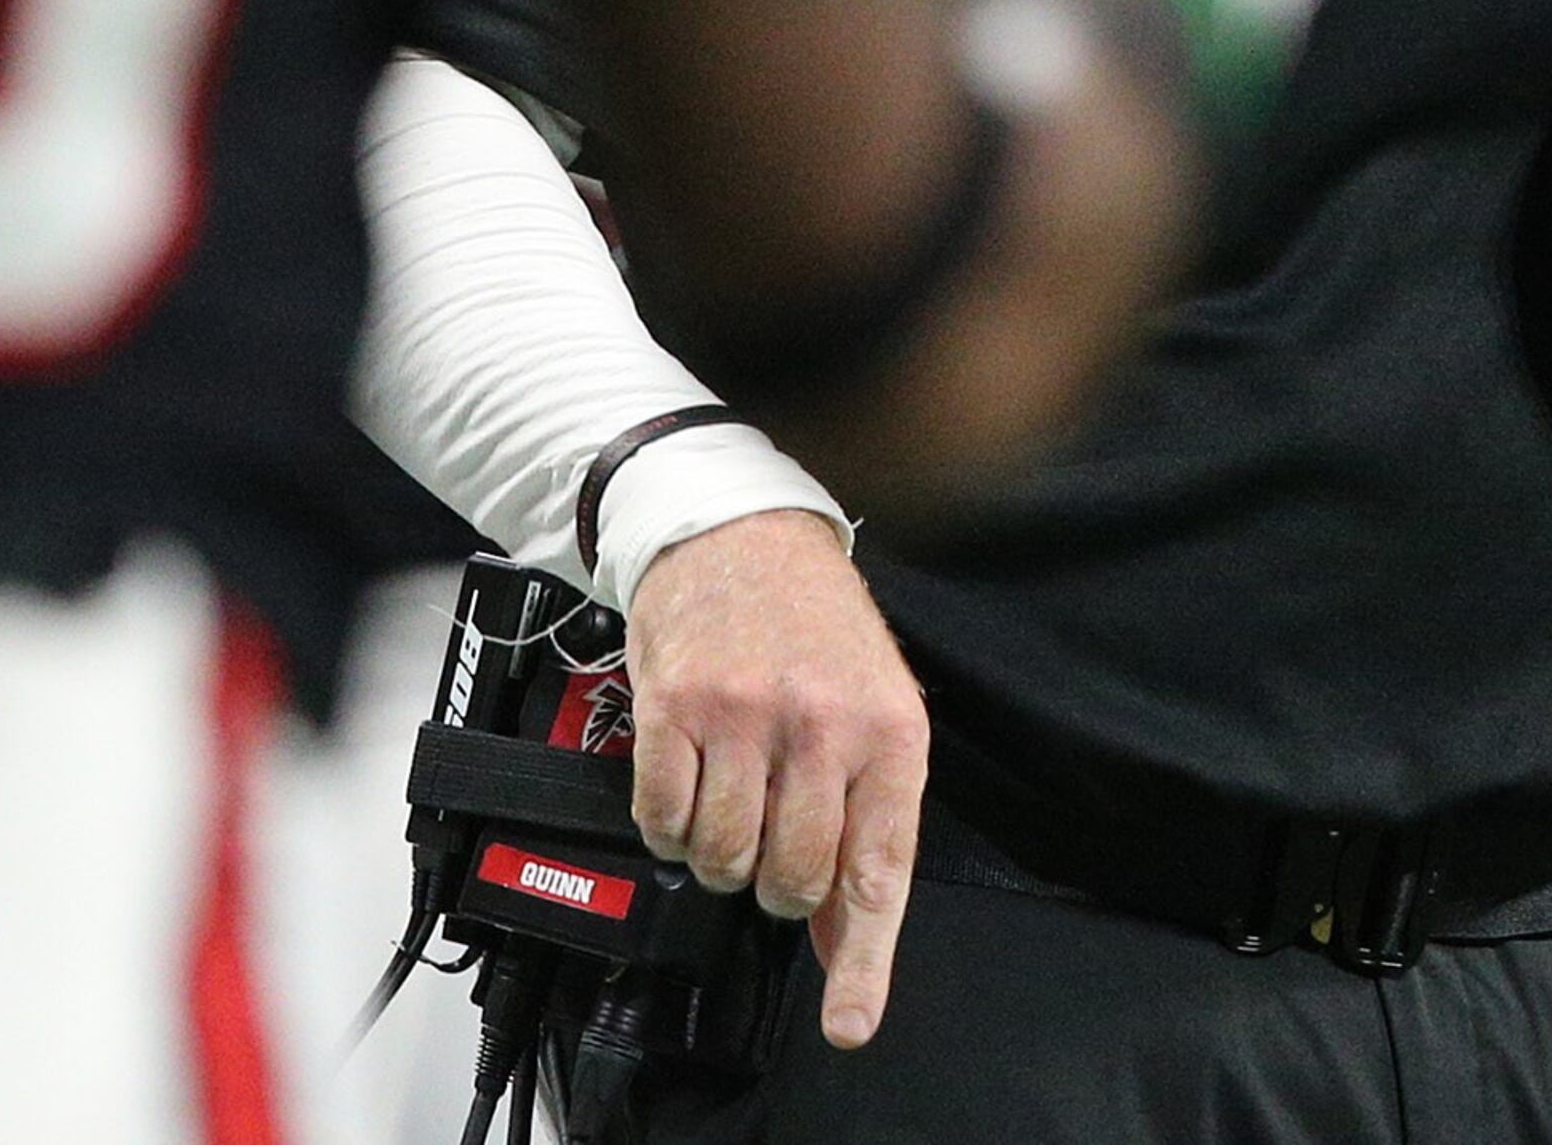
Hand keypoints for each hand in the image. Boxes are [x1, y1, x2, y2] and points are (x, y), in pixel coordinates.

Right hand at [625, 511, 926, 1049]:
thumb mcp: (872, 707)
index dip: (861, 961)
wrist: (738, 530)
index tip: (848, 1021)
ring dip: (718, 852)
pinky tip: (687, 778)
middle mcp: (822, 725)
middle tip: (770, 838)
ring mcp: (746, 717)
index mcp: (889, 731)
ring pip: (722, 859)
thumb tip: (842, 937)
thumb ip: (862, 820)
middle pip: (790, 879)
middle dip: (773, 882)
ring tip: (729, 797)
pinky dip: (668, 823)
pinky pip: (662, 820)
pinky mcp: (675, 708)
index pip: (876, 871)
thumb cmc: (813, 626)